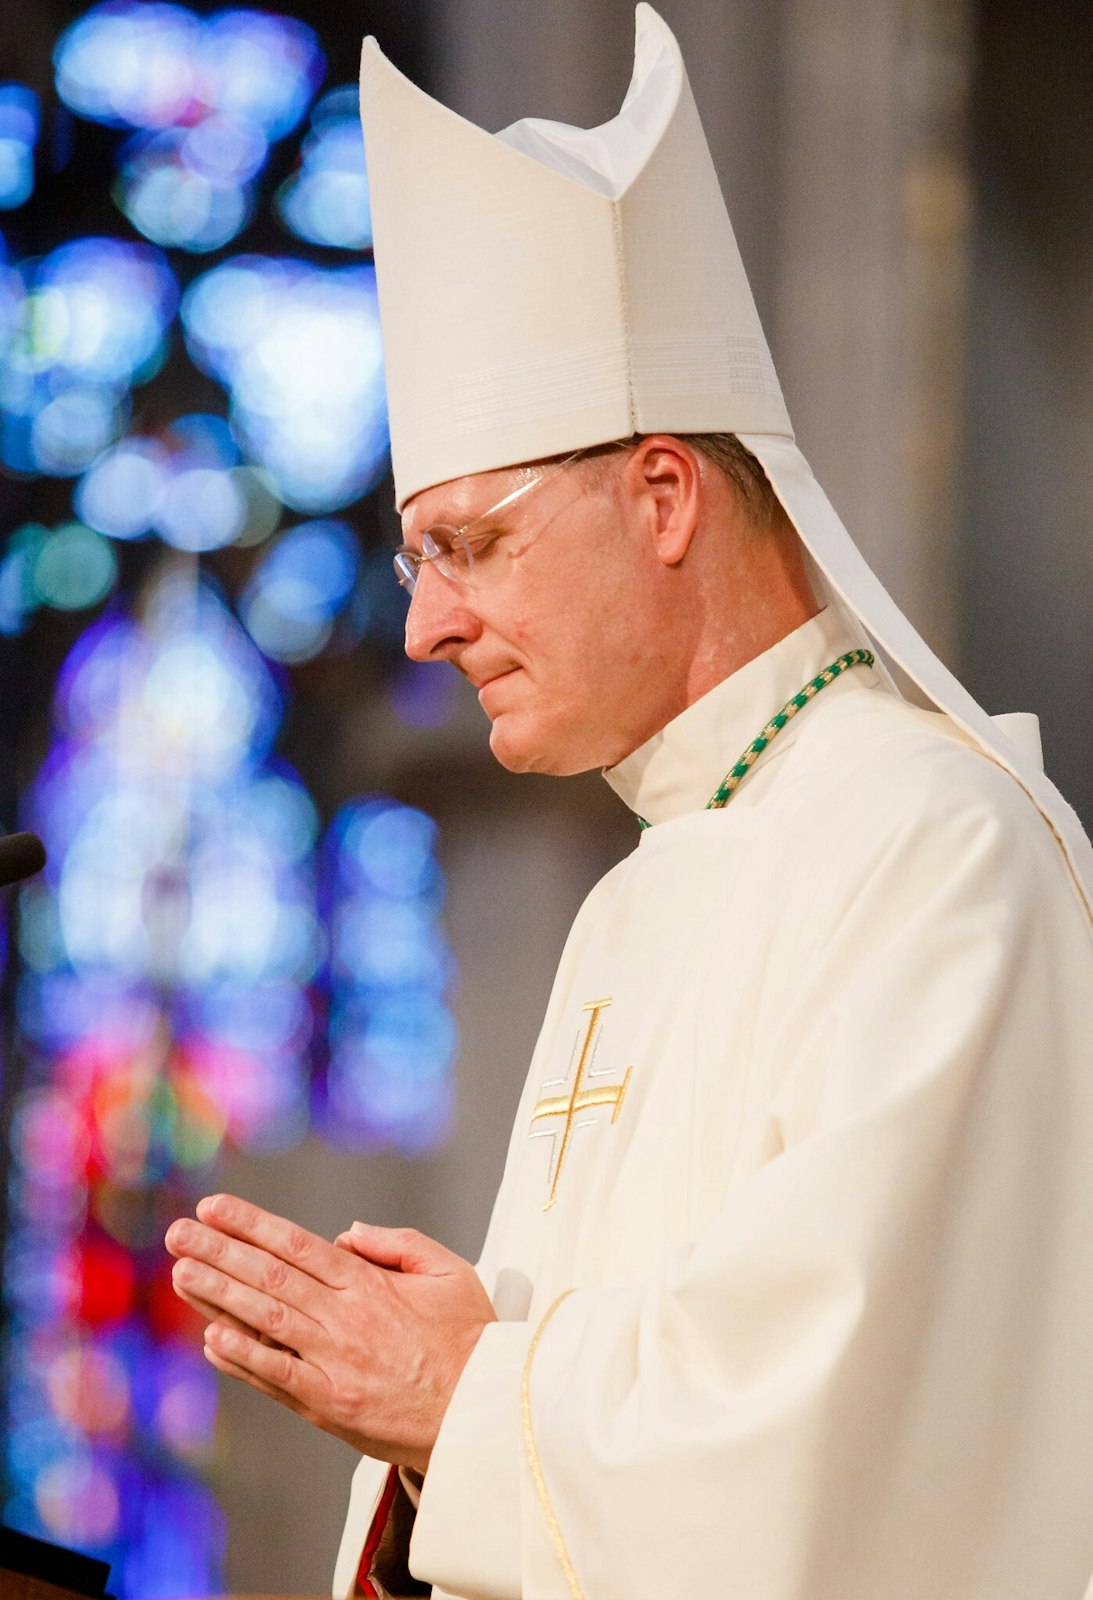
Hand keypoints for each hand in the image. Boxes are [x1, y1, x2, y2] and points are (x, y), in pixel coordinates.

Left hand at [164, 1194, 495, 1472]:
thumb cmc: (469, 1338)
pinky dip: (241, 1357)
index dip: (250, 1223)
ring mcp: (332, 1364)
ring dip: (217, 1295)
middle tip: (178, 1232)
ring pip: (264, 1320)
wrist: (480, 1411)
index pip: (296, 1244)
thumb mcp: (449, 1271)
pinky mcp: (328, 1404)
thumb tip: (345, 1234)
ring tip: (181, 1273)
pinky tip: (211, 1337)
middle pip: (269, 1276)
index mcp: (369, 1284)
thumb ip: (397, 1244)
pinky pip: (275, 1376)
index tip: (214, 1206)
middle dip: (218, 1251)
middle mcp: (343, 1320)